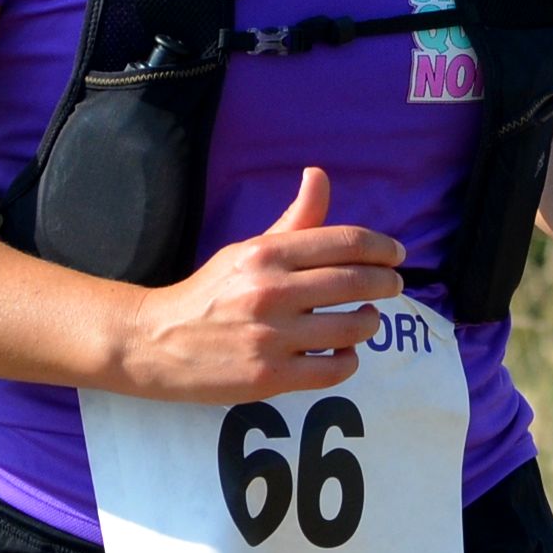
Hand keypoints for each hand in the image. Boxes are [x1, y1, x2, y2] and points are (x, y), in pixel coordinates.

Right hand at [108, 166, 405, 402]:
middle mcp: (270, 291)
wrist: (156, 343)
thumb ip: (293, 221)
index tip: (396, 255)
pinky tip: (342, 351)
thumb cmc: (210, 293)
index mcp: (265, 253)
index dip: (382, 248)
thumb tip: (319, 174)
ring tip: (366, 319)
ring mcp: (271, 337)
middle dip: (387, 283)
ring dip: (369, 322)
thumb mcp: (247, 250)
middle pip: (357, 282)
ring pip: (353, 328)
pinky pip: (335, 370)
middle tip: (394, 286)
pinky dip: (349, 359)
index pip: (345, 242)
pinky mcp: (270, 378)